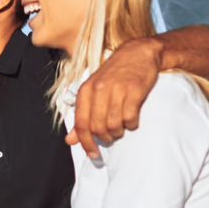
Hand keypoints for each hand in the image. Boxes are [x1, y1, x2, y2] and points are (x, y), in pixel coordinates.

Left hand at [68, 37, 162, 157]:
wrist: (138, 52)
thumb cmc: (115, 74)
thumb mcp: (94, 91)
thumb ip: (82, 116)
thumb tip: (70, 140)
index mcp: (86, 90)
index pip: (81, 124)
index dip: (86, 143)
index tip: (93, 155)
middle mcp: (99, 89)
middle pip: (98, 128)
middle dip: (106, 138)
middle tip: (112, 136)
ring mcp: (117, 89)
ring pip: (114, 125)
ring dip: (119, 131)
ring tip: (122, 126)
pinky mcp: (135, 89)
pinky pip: (130, 117)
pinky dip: (132, 124)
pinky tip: (132, 119)